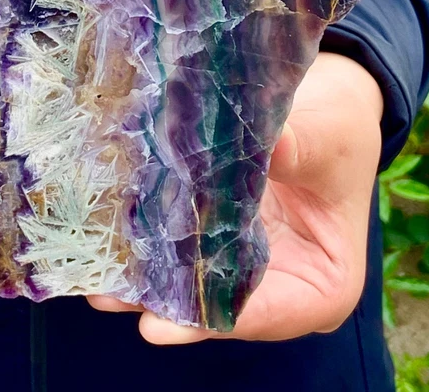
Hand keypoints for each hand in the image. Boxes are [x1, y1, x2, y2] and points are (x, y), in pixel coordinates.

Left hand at [87, 51, 383, 341]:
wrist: (323, 103)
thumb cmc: (337, 128)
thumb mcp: (328, 136)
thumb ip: (298, 146)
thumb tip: (265, 146)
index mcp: (324, 284)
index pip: (266, 313)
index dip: (212, 318)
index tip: (160, 324)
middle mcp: (279, 285)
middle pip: (216, 304)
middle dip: (160, 301)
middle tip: (105, 294)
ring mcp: (240, 261)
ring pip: (188, 279)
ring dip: (140, 276)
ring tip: (91, 273)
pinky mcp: (211, 233)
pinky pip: (175, 243)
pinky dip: (144, 238)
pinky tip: (103, 229)